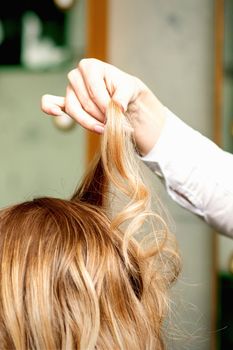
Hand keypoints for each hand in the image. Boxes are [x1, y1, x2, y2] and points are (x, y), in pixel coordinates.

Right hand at [41, 58, 165, 155]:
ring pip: (74, 111)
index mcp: (90, 66)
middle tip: (115, 123)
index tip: (119, 115)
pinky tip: (56, 112)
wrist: (123, 97)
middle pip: (85, 103)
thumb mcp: (130, 90)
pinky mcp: (66, 102)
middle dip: (100, 116)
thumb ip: (123, 97)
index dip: (106, 107)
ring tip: (104, 127)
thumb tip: (117, 107)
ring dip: (90, 122)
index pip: (94, 92)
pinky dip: (50, 108)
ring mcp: (69, 89)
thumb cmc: (126, 90)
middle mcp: (75, 75)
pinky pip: (50, 103)